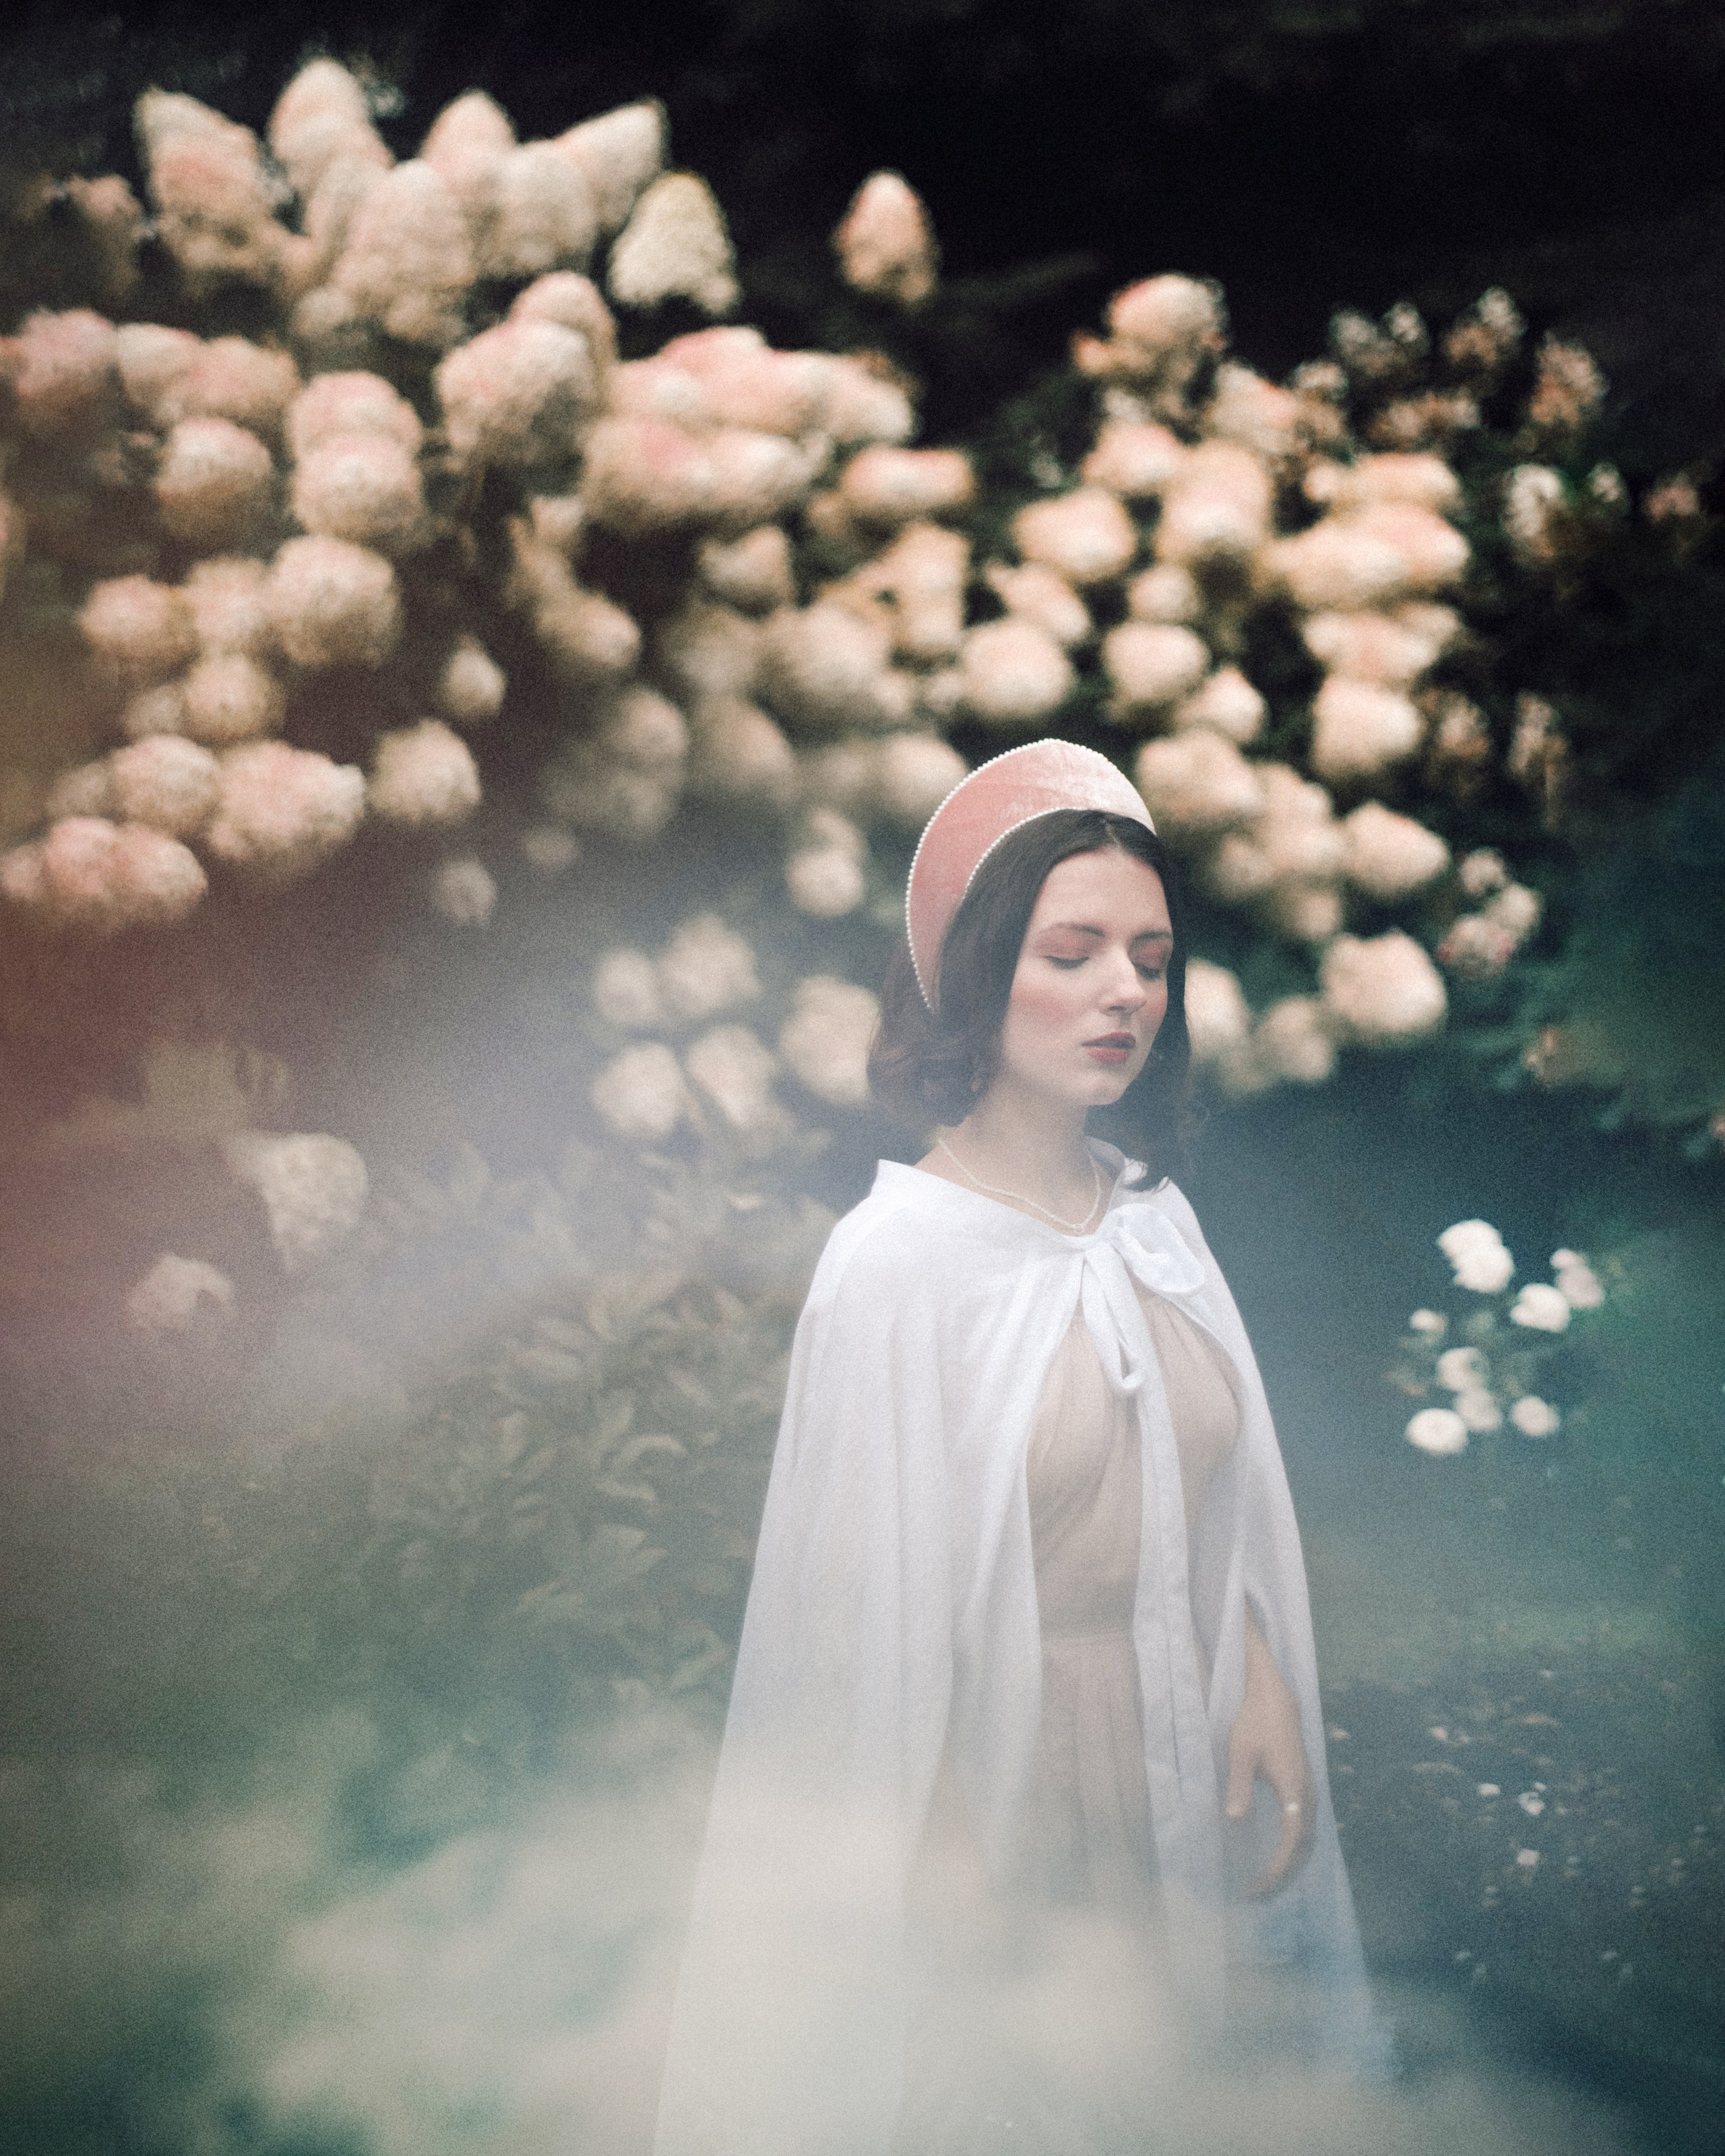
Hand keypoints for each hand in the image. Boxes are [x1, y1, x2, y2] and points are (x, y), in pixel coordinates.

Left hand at [1223, 1611, 1315, 1897]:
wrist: (1276, 1698)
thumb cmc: (1254, 1723)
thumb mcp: (1240, 1752)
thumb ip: (1239, 1786)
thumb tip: (1234, 1821)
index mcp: (1294, 1790)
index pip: (1291, 1841)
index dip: (1277, 1867)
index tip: (1258, 1886)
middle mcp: (1308, 1796)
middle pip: (1303, 1849)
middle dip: (1283, 1876)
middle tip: (1257, 1895)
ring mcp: (1309, 1793)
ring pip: (1306, 1841)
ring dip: (1289, 1865)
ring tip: (1265, 1885)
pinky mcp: (1304, 1790)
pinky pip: (1304, 1830)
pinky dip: (1292, 1850)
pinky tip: (1275, 1858)